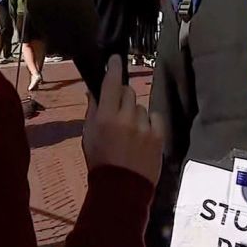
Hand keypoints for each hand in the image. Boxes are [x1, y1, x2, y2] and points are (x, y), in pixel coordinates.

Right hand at [82, 56, 166, 185]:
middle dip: (123, 96)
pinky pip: (154, 117)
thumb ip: (92, 111)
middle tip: (118, 110)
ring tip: (130, 131)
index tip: (115, 58)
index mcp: (105, 116)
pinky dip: (149, 122)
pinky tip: (143, 133)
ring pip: (141, 106)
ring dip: (135, 113)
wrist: (122, 188)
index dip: (113, 68)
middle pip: (128, 92)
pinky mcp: (158, 135)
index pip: (111, 83)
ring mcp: (144, 126)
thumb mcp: (88, 135)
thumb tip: (93, 91)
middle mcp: (126, 117)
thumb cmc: (100, 161)